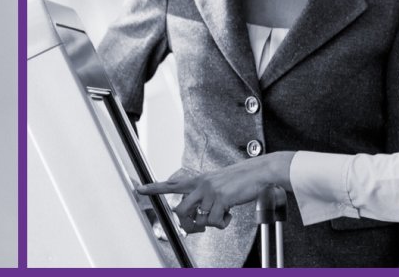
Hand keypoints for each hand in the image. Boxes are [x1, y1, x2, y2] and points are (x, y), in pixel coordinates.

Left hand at [137, 152, 293, 232]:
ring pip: (196, 218)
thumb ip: (206, 195)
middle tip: (198, 227)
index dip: (154, 188)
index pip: (172, 184)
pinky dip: (222, 223)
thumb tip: (200, 215)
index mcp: (199, 180)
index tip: (139, 189)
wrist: (259, 172)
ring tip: (220, 218)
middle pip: (180, 210)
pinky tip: (229, 215)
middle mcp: (201, 185)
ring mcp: (210, 192)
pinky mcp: (221, 199)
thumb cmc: (241, 179)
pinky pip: (214, 221)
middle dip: (187, 224)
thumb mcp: (219, 183)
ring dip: (207, 224)